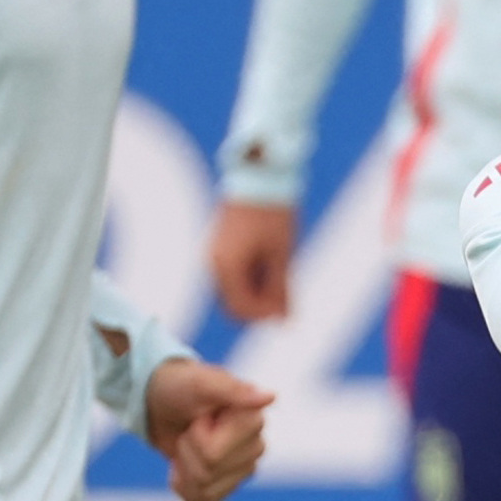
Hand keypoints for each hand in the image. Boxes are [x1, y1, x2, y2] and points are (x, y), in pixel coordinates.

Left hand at [143, 353, 276, 500]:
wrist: (162, 401)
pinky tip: (184, 465)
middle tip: (190, 427)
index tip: (199, 416)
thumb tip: (270, 397)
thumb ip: (232, 389)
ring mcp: (243, 469)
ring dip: (184, 465)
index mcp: (253, 421)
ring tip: (189, 441)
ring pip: (203, 489)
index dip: (196, 437)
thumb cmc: (181, 387)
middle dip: (187, 450)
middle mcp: (255, 447)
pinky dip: (183, 486)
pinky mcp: (227, 486)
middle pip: (207, 473)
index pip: (213, 455)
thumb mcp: (199, 383)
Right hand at [207, 200, 299, 324]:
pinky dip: (253, 279)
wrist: (259, 177)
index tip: (287, 307)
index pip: (241, 309)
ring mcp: (214, 256)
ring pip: (234, 292)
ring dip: (258, 292)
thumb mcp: (282, 255)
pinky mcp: (220, 248)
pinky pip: (234, 276)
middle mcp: (213, 264)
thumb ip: (281, 291)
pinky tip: (272, 265)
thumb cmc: (272, 214)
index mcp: (227, 266)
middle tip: (286, 294)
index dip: (265, 315)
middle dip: (261, 306)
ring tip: (281, 272)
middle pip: (234, 305)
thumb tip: (284, 322)